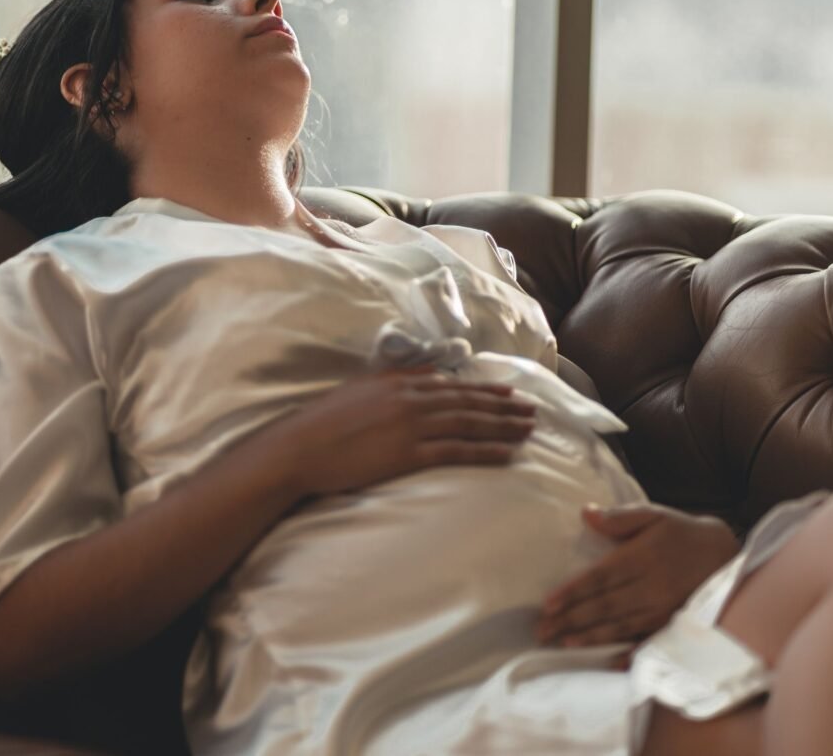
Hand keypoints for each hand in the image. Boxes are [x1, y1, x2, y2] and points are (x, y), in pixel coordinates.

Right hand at [264, 365, 535, 499]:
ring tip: (528, 429)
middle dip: (504, 406)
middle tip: (532, 410)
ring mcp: (412, 425)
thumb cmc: (323, 423)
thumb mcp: (361, 390)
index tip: (509, 393)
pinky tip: (506, 454)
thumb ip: (396, 383)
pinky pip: (457, 451)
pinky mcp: (409, 454)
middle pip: (469, 402)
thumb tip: (426, 377)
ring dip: (503, 426)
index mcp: (400, 382)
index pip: (453, 385)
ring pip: (470, 423)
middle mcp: (412, 399)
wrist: (300, 447)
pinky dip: (486, 451)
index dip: (485, 389)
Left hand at [535, 504, 739, 647]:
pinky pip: (650, 640)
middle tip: (543, 630)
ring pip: (622, 625)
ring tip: (564, 643)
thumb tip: (586, 514)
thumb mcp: (653, 515)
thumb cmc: (681, 532)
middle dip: (572, 619)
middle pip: (605, 606)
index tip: (548, 603)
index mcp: (641, 558)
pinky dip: (632, 653)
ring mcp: (664, 607)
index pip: (599, 578)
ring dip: (592, 637)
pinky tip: (613, 663)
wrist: (726, 553)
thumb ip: (619, 518)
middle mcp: (651, 586)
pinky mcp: (675, 622)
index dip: (573, 592)